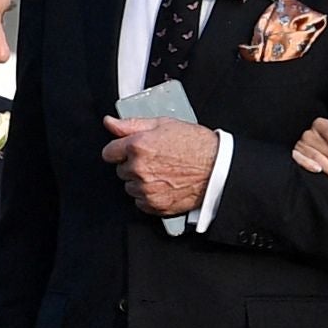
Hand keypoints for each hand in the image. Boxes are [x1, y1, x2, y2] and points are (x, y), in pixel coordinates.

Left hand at [102, 115, 218, 217]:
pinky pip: (140, 202)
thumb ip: (131, 124)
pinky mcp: (155, 205)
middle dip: (133, 165)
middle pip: (121, 170)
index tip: (129, 150)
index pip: (108, 152)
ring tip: (162, 172)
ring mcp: (146, 189)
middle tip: (155, 159)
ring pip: (130, 187)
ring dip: (141, 181)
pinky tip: (164, 184)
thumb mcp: (164, 124)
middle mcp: (139, 169)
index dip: (120, 150)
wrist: (218, 168)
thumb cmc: (196, 144)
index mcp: (138, 146)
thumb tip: (110, 122)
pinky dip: (149, 195)